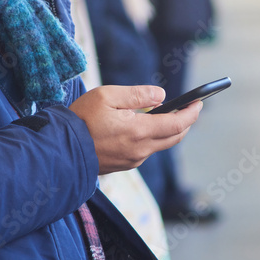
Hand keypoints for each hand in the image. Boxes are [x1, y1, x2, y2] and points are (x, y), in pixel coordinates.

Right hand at [69, 85, 202, 173]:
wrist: (61, 150)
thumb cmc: (81, 119)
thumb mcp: (107, 96)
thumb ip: (137, 95)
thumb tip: (161, 96)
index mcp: (139, 131)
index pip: (177, 124)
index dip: (191, 113)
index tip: (198, 102)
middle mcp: (141, 149)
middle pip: (175, 137)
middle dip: (186, 121)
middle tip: (190, 108)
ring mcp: (133, 159)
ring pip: (162, 144)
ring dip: (171, 130)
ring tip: (171, 114)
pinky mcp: (125, 164)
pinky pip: (148, 150)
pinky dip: (156, 137)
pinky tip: (148, 126)